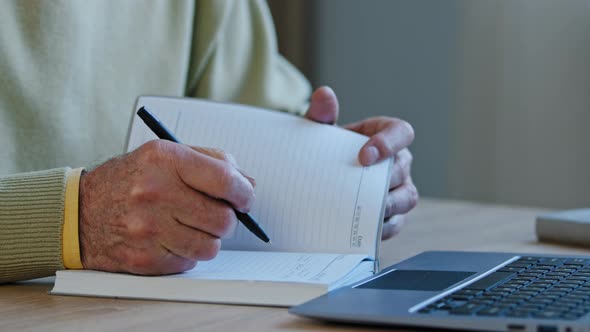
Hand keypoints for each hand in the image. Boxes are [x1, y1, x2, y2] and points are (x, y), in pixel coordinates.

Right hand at [78, 140, 254, 274]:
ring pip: (210, 246)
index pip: (224, 179)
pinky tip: (170, 238)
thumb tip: (249, 184)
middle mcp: (156, 193)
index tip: (245, 198)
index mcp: (165, 160)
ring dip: (208, 238)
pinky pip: (189, 263)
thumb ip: (211, 161)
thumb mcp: (165, 155)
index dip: (244, 193)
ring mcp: (148, 229)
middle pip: (222, 219)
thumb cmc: (129, 180)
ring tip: (190, 226)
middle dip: (227, 219)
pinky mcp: (144, 258)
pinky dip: (187, 253)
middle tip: (215, 214)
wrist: (78, 212)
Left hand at [305, 87, 417, 239]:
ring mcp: (397, 189)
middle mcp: (397, 161)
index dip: (389, 143)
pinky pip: (396, 222)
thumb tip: (323, 95)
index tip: (365, 155)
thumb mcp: (317, 131)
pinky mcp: (392, 215)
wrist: (315, 177)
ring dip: (389, 205)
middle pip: (404, 168)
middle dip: (385, 178)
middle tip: (360, 189)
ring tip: (365, 211)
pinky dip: (383, 227)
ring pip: (408, 197)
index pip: (401, 132)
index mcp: (383, 134)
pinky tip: (363, 229)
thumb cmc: (323, 150)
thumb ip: (320, 114)